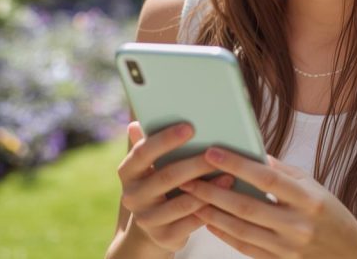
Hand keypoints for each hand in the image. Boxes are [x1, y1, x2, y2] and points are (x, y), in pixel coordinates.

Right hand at [116, 121, 232, 252]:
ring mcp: (147, 219)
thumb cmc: (158, 186)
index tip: (190, 127)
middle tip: (217, 150)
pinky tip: (226, 198)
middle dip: (195, 163)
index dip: (165, 139)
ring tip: (229, 174)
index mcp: (127, 172)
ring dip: (209, 188)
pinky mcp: (164, 237)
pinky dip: (210, 209)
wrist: (152, 230)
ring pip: (183, 201)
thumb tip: (138, 119)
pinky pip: (192, 222)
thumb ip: (149, 144)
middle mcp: (132, 196)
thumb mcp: (150, 166)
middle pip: (166, 176)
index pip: (143, 152)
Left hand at [179, 148, 356, 257]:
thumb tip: (253, 153)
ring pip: (240, 229)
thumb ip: (284, 172)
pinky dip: (224, 233)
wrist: (350, 256)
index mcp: (309, 200)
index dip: (237, 164)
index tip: (212, 152)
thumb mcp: (315, 187)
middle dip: (213, 191)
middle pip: (246, 206)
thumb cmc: (331, 215)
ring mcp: (288, 248)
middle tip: (187, 177)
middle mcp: (298, 225)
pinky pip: (245, 247)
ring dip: (212, 212)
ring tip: (190, 197)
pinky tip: (208, 220)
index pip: (267, 178)